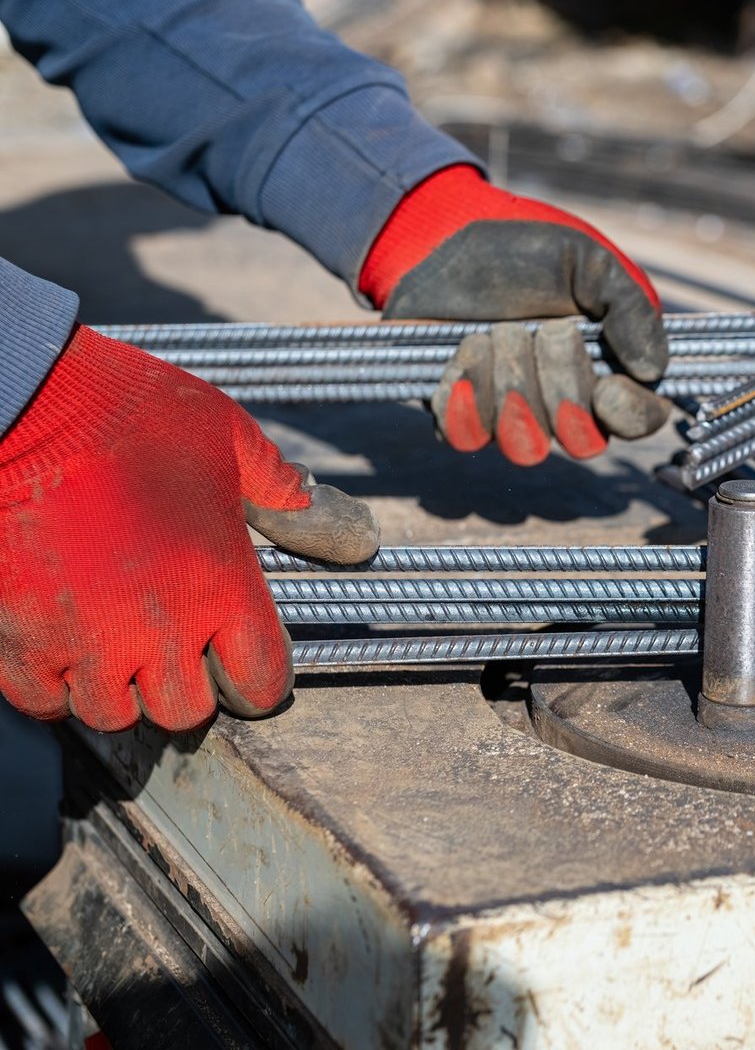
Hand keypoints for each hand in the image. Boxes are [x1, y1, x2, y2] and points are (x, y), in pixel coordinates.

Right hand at [0, 327, 378, 731]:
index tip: (249, 665)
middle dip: (191, 685)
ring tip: (124, 648)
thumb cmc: (130, 414)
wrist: (20, 403)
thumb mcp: (231, 442)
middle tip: (182, 648)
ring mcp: (81, 641)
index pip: (259, 680)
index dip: (259, 678)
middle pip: (186, 709)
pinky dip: (57, 687)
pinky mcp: (17, 640)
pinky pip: (43, 702)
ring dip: (123, 691)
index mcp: (220, 585)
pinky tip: (68, 650)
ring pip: (113, 714)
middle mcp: (156, 628)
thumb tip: (357, 538)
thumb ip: (290, 500)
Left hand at [359, 165, 669, 464]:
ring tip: (494, 331)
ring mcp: (513, 419)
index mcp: (610, 371)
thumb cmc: (525, 256)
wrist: (444, 243)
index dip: (626, 414)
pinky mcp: (462, 419)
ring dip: (509, 379)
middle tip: (539, 328)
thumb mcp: (588, 263)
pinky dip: (465, 388)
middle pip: (579, 438)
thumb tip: (652, 369)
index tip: (606, 385)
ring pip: (524, 443)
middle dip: (557, 379)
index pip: (639, 421)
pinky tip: (464, 348)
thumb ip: (630, 308)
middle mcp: (566, 406)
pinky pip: (468, 435)